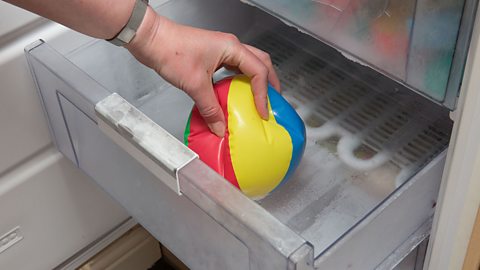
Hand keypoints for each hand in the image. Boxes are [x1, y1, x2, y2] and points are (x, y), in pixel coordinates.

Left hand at [126, 7, 280, 136]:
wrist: (151, 39)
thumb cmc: (171, 51)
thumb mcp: (194, 85)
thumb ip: (210, 108)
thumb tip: (220, 127)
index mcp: (232, 48)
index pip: (259, 72)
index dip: (263, 94)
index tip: (262, 111)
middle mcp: (230, 46)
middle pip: (261, 63)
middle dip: (270, 82)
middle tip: (273, 101)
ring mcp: (221, 50)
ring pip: (248, 64)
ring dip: (256, 81)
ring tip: (259, 99)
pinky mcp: (212, 56)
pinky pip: (233, 68)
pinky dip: (239, 81)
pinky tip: (235, 94)